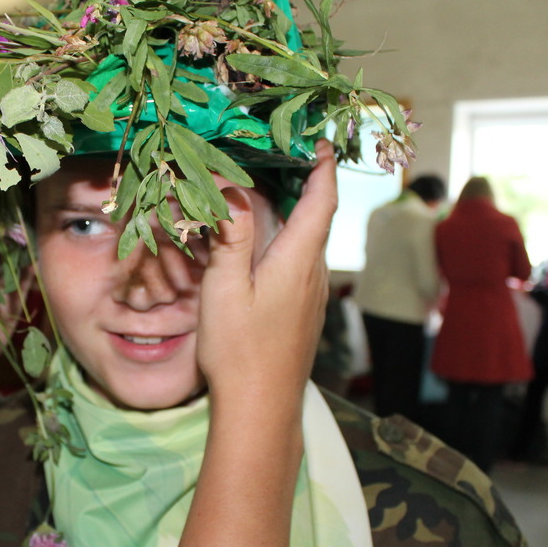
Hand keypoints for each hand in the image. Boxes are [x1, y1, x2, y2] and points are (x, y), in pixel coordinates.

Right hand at [197, 138, 337, 402]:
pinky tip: (262, 241)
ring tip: (268, 186)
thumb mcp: (225, 289)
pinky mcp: (301, 312)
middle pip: (316, 215)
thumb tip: (231, 188)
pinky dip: (287, 237)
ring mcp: (310, 295)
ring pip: (307, 239)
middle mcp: (312, 273)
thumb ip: (230, 236)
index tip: (317, 137)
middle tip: (281, 151)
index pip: (321, 199)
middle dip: (305, 180)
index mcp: (298, 260)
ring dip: (295, 210)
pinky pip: (299, 261)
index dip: (322, 165)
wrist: (261, 409)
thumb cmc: (240, 351)